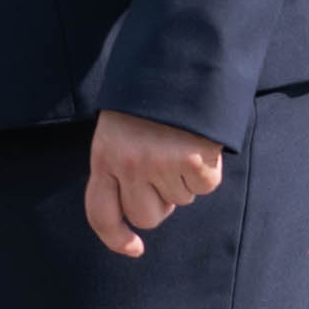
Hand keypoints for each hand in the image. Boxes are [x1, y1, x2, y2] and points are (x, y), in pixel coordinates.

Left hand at [85, 110, 228, 256]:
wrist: (182, 61)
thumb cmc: (149, 97)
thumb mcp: (119, 128)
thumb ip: (120, 165)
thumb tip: (141, 211)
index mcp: (104, 156)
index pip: (100, 213)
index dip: (115, 238)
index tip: (133, 248)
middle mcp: (129, 165)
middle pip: (146, 215)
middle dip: (160, 203)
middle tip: (166, 172)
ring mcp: (161, 164)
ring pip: (179, 201)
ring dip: (185, 181)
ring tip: (181, 145)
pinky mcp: (193, 161)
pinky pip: (204, 187)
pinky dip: (207, 171)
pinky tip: (200, 145)